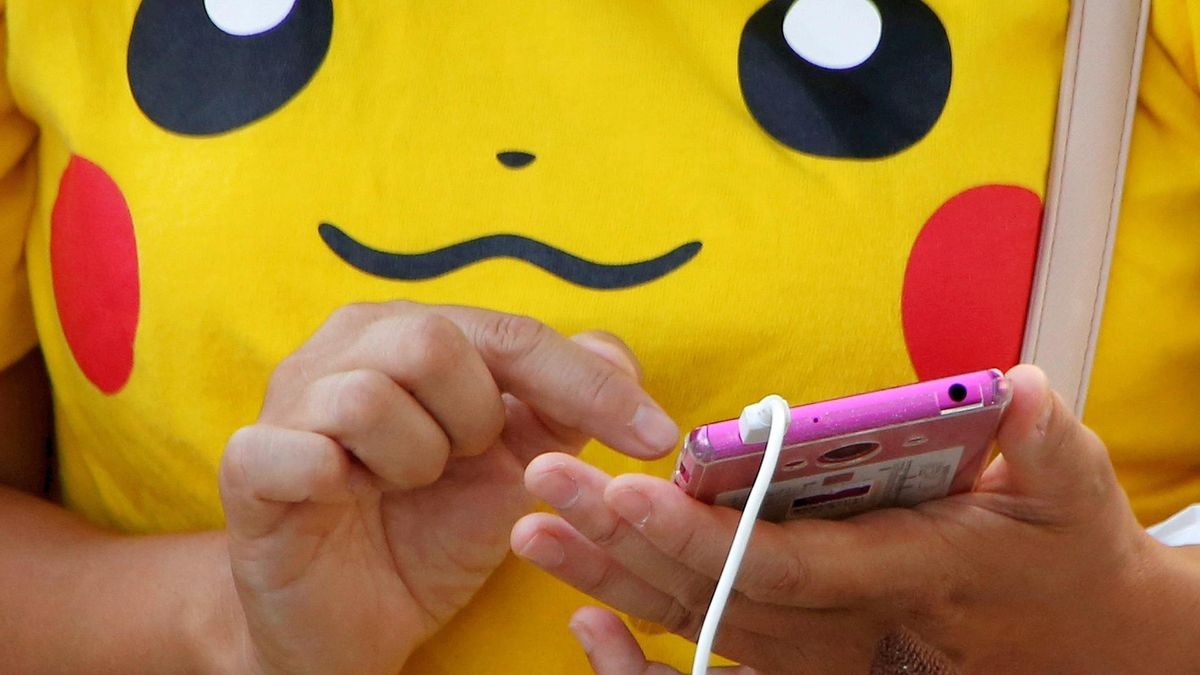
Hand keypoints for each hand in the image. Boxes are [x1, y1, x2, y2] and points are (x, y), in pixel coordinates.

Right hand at [217, 301, 678, 673]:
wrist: (348, 620)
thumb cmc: (428, 530)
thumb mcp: (515, 472)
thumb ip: (564, 412)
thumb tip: (622, 358)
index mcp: (411, 334)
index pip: (512, 333)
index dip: (587, 383)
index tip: (654, 437)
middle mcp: (344, 348)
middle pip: (432, 340)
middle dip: (473, 419)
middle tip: (462, 463)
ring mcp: (288, 403)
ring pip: (367, 395)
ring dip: (413, 460)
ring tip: (404, 487)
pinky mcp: (249, 467)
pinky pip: (298, 453)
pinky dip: (338, 479)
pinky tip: (348, 498)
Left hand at [513, 365, 1197, 672]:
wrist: (1073, 647)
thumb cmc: (1063, 558)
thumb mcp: (1071, 495)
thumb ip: (1042, 446)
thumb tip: (1015, 389)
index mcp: (901, 576)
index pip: (781, 565)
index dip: (701, 534)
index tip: (627, 488)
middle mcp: (845, 631)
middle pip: (714, 596)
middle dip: (624, 543)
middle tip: (544, 483)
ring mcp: (817, 659)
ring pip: (696, 627)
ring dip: (608, 581)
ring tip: (534, 529)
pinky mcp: (800, 664)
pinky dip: (636, 663)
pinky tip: (580, 624)